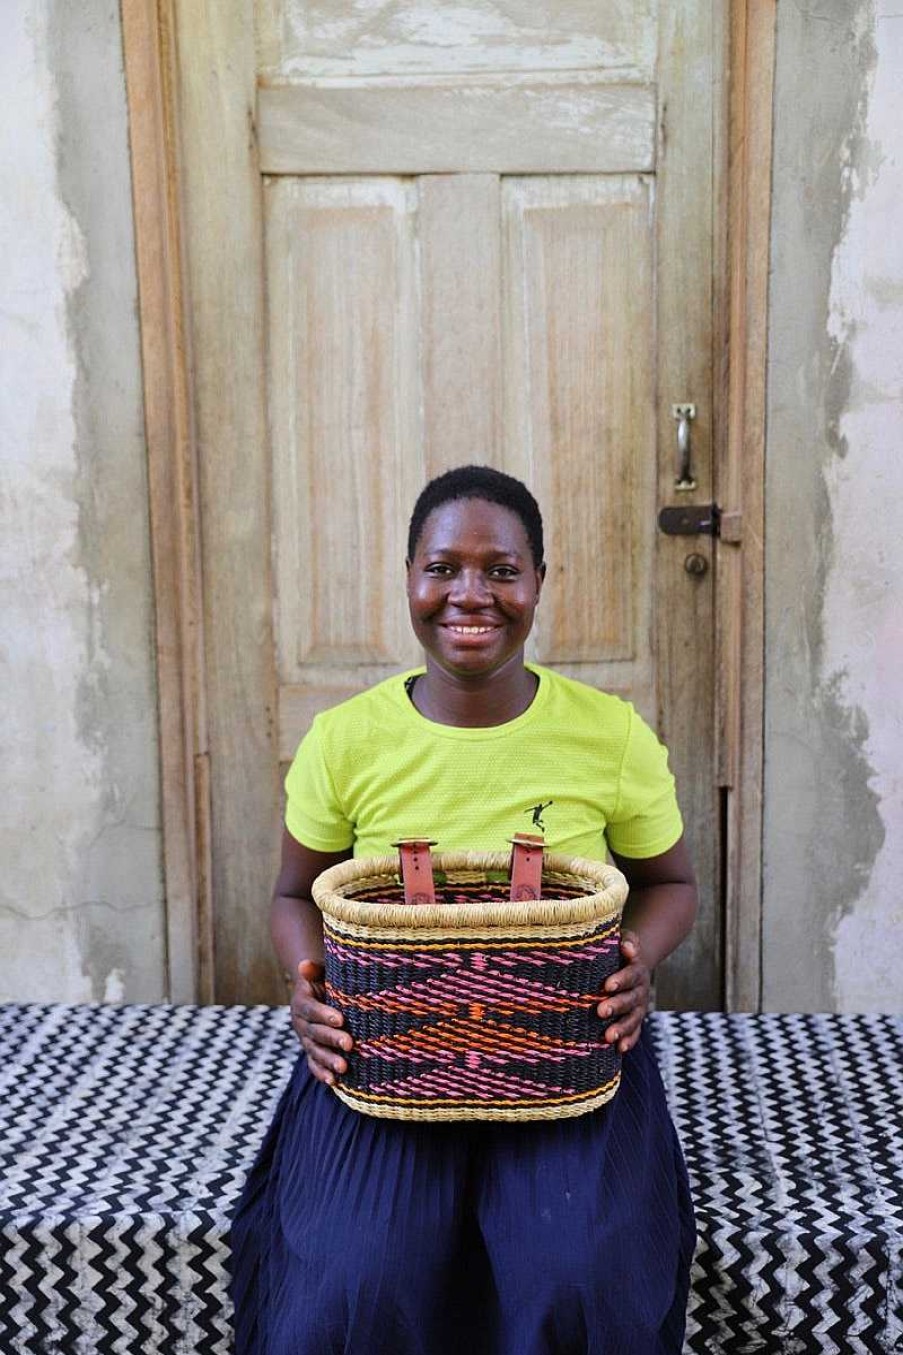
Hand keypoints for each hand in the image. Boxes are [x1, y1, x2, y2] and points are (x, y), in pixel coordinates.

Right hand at [290, 959, 352, 1085]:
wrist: (317, 992)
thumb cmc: (325, 979)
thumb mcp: (320, 971)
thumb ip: (314, 970)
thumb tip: (304, 964)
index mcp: (301, 1002)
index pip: (310, 1010)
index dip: (323, 1015)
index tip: (341, 1019)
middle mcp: (300, 1023)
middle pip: (314, 1033)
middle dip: (331, 1039)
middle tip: (349, 1043)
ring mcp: (305, 1039)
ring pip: (314, 1051)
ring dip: (328, 1060)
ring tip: (344, 1067)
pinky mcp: (312, 1051)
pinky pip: (314, 1064)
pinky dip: (322, 1073)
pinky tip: (334, 1082)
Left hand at [595, 930, 649, 1053]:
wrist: (636, 962)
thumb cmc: (621, 950)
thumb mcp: (627, 939)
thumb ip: (628, 941)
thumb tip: (626, 946)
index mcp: (637, 969)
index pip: (630, 974)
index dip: (620, 980)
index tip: (607, 985)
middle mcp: (640, 989)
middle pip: (630, 999)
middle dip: (616, 1006)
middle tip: (600, 1011)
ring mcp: (640, 1006)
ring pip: (633, 1019)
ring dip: (622, 1028)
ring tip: (608, 1036)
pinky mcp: (636, 1018)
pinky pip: (635, 1031)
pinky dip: (629, 1040)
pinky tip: (619, 1049)